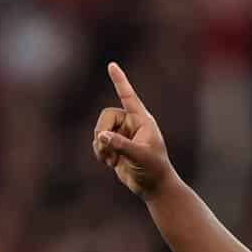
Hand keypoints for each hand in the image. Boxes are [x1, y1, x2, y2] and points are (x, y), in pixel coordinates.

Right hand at [91, 62, 175, 196]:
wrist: (153, 186)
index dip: (120, 81)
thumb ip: (121, 145)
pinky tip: (110, 163)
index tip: (112, 65)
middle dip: (102, 131)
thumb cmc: (153, 169)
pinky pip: (98, 142)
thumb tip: (101, 135)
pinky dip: (99, 152)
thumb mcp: (140, 156)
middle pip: (106, 116)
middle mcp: (131, 124)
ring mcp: (122, 134)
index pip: (129, 97)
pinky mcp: (114, 145)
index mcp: (142, 120)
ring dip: (100, 145)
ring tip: (111, 160)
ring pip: (99, 130)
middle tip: (105, 147)